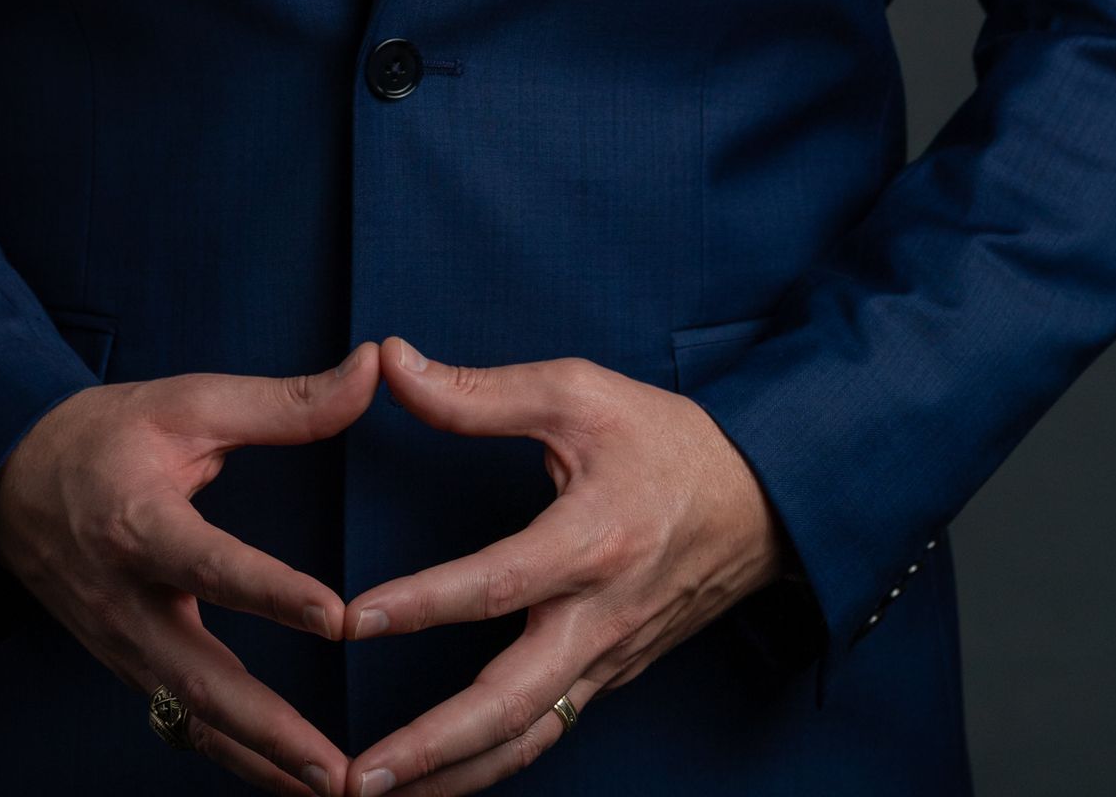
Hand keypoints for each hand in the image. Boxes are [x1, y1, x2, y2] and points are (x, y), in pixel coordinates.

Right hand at [0, 337, 380, 794]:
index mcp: (138, 523)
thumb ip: (284, 401)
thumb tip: (371, 368)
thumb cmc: (104, 435)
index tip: (338, 618)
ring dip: (261, 762)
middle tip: (337, 770)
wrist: (7, 477)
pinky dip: (234, 757)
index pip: (214, 565)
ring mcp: (121, 645)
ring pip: (193, 721)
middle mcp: (126, 600)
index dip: (275, 592)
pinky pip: (181, 724)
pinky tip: (285, 780)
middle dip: (272, 732)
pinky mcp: (126, 667)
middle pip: (201, 681)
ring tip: (328, 789)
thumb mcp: (188, 403)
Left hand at [337, 336, 787, 796]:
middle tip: (355, 775)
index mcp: (593, 541)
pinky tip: (439, 779)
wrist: (762, 502)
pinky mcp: (610, 676)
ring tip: (375, 796)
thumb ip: (480, 392)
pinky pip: (547, 731)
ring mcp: (608, 657)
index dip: (423, 604)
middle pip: (513, 704)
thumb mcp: (580, 393)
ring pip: (527, 739)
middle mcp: (600, 616)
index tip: (354, 619)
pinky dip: (490, 763)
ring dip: (451, 776)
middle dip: (430, 747)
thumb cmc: (665, 440)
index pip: (499, 585)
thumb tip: (391, 362)